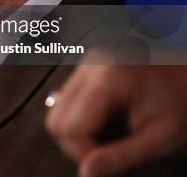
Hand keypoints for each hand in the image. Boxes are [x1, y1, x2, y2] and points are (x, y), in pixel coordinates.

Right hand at [45, 65, 186, 176]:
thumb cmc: (185, 97)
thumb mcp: (162, 136)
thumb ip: (122, 157)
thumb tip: (87, 173)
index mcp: (109, 78)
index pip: (70, 126)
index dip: (84, 153)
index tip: (107, 164)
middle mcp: (91, 67)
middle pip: (57, 119)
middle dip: (77, 144)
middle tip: (108, 152)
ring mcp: (87, 65)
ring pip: (58, 110)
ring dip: (78, 131)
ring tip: (111, 135)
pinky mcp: (87, 68)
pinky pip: (69, 100)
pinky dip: (82, 117)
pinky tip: (108, 120)